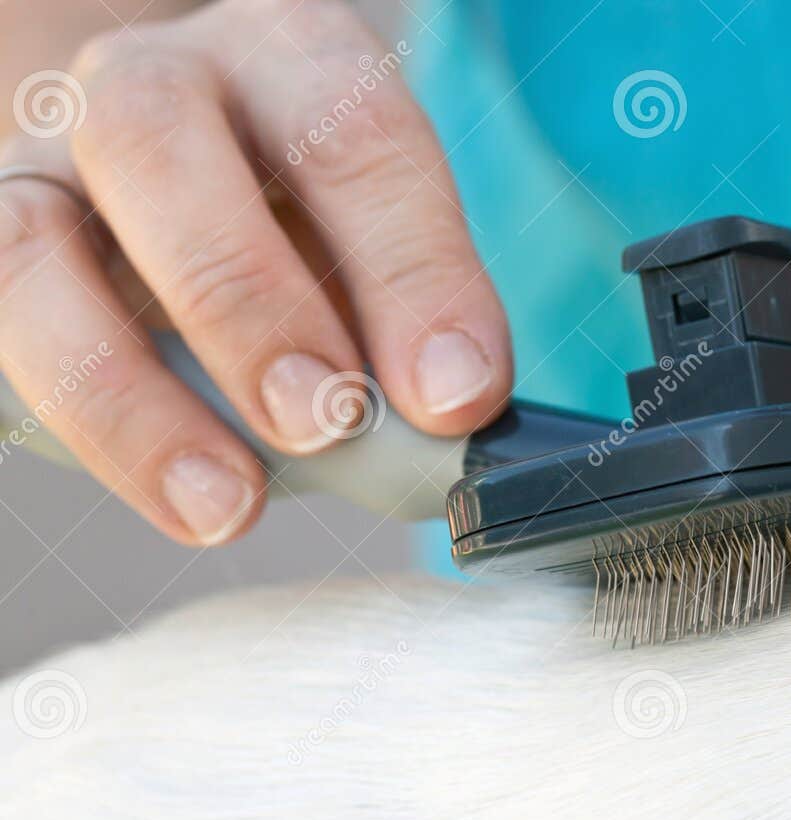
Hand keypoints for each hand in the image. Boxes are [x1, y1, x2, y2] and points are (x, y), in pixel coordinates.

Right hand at [0, 0, 511, 543]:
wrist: (212, 192)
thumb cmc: (320, 227)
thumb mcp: (385, 250)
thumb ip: (410, 322)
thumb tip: (445, 417)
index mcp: (292, 60)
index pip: (353, 138)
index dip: (411, 271)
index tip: (457, 394)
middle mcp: (155, 81)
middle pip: (155, 140)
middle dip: (248, 299)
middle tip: (328, 421)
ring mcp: (51, 160)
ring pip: (32, 243)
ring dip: (133, 394)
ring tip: (232, 502)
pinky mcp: (0, 244)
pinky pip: (0, 323)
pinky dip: (81, 422)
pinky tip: (168, 494)